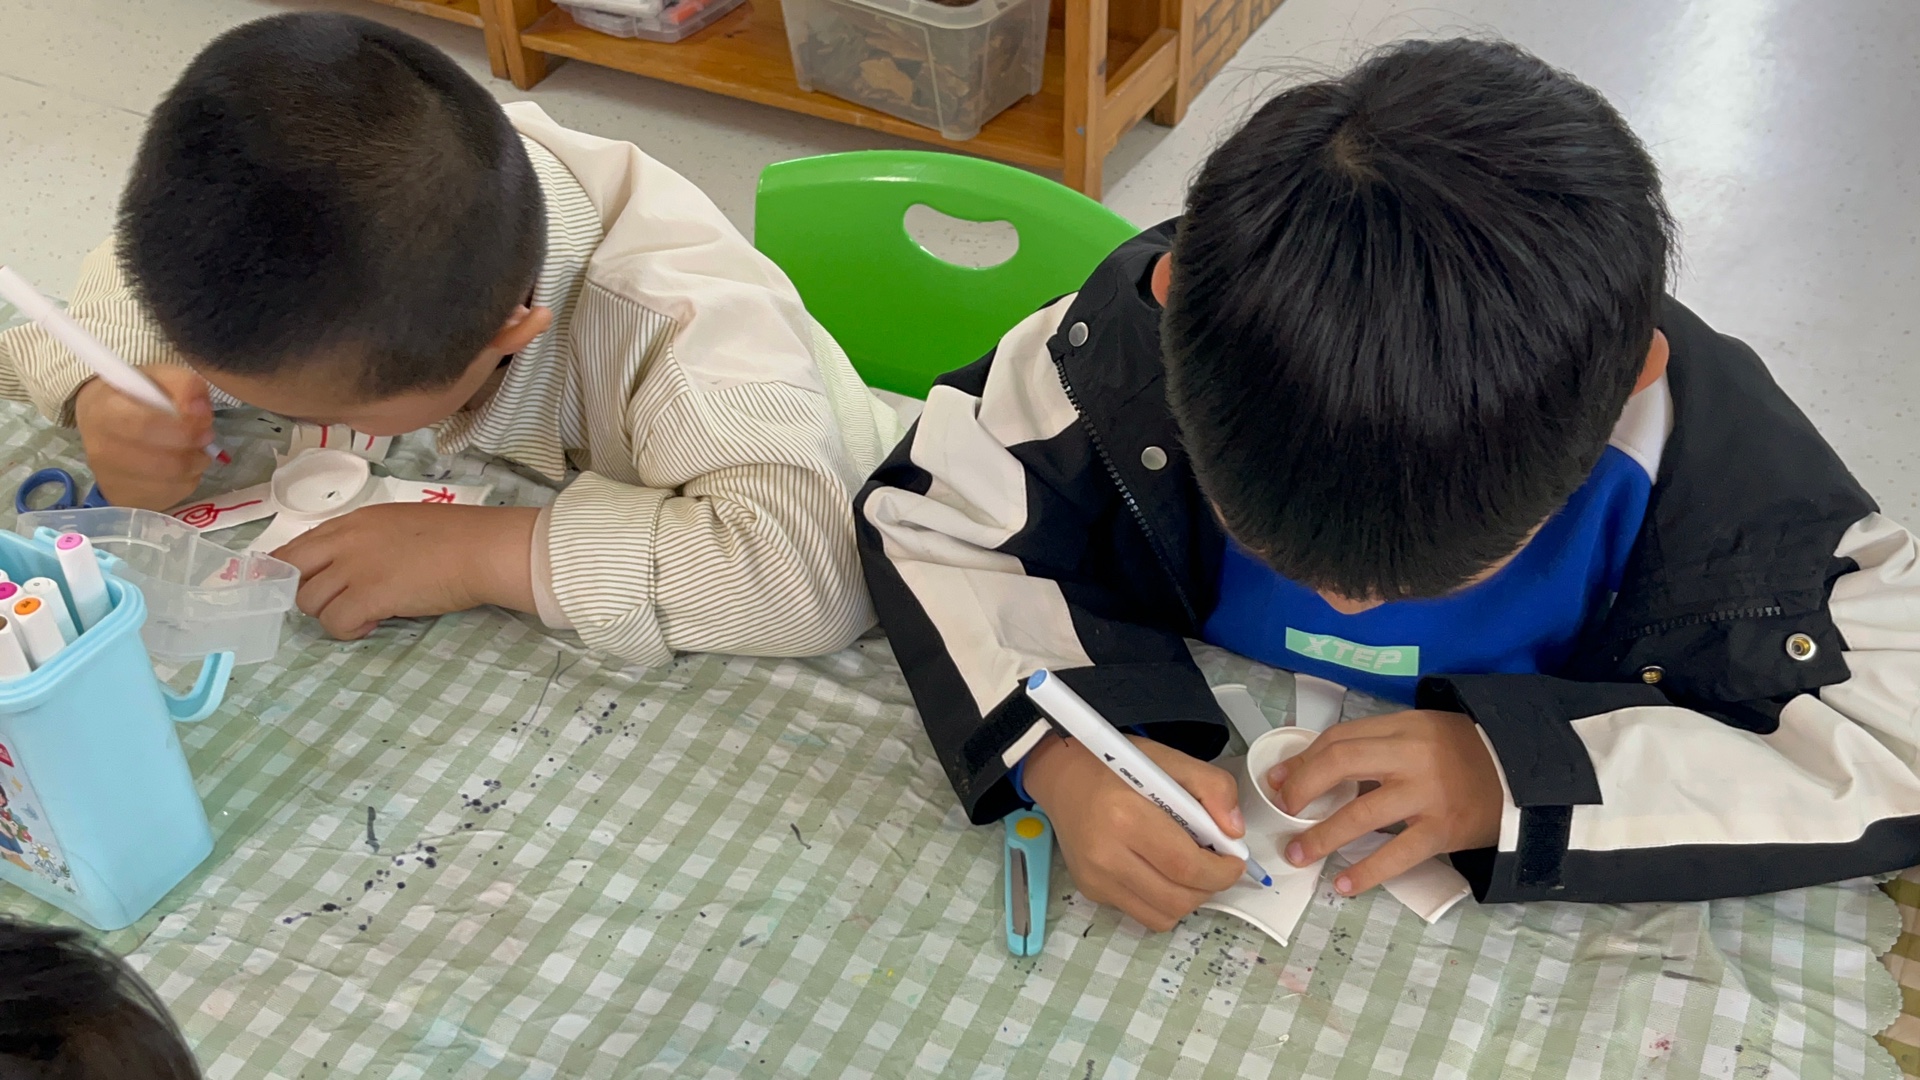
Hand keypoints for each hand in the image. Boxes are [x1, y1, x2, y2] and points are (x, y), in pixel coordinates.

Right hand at [73, 368, 214, 508]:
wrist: (104, 418)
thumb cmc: (136, 395)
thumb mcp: (160, 377)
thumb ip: (184, 386)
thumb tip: (200, 410)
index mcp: (104, 411)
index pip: (146, 426)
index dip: (183, 428)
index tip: (204, 422)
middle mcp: (100, 449)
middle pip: (164, 463)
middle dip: (195, 450)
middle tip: (205, 437)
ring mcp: (110, 479)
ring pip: (171, 481)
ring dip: (194, 465)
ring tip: (193, 449)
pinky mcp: (124, 499)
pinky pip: (170, 495)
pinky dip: (186, 481)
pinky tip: (180, 466)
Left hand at [274, 503, 538, 638]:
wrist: (481, 548)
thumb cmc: (457, 536)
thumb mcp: (400, 525)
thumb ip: (369, 540)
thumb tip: (356, 567)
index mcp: (354, 521)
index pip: (298, 546)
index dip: (295, 571)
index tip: (310, 586)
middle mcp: (345, 541)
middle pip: (290, 570)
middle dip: (302, 592)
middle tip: (332, 603)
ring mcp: (354, 568)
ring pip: (309, 601)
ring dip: (331, 613)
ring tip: (364, 614)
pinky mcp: (368, 595)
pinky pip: (334, 622)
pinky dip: (348, 630)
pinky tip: (372, 624)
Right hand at [1024, 732, 1246, 931]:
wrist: (1062, 776)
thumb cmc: (1115, 765)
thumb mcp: (1170, 760)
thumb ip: (1212, 787)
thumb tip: (1234, 832)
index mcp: (1127, 817)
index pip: (1186, 866)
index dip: (1221, 871)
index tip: (1234, 860)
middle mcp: (1106, 855)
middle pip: (1178, 898)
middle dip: (1210, 887)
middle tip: (1216, 865)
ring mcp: (1096, 879)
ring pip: (1163, 916)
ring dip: (1188, 898)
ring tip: (1189, 870)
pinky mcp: (1091, 891)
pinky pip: (1142, 913)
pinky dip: (1163, 901)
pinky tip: (1160, 872)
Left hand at [1269, 710, 1501, 895]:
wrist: (1523, 776)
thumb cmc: (1462, 755)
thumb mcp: (1419, 734)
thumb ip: (1374, 746)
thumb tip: (1311, 770)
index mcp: (1403, 726)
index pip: (1339, 739)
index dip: (1302, 761)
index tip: (1277, 781)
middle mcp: (1412, 756)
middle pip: (1340, 764)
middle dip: (1302, 790)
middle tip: (1284, 812)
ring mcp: (1427, 794)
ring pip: (1360, 814)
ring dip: (1321, 837)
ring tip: (1298, 854)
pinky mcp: (1443, 830)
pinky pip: (1397, 854)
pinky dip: (1367, 872)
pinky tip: (1344, 884)